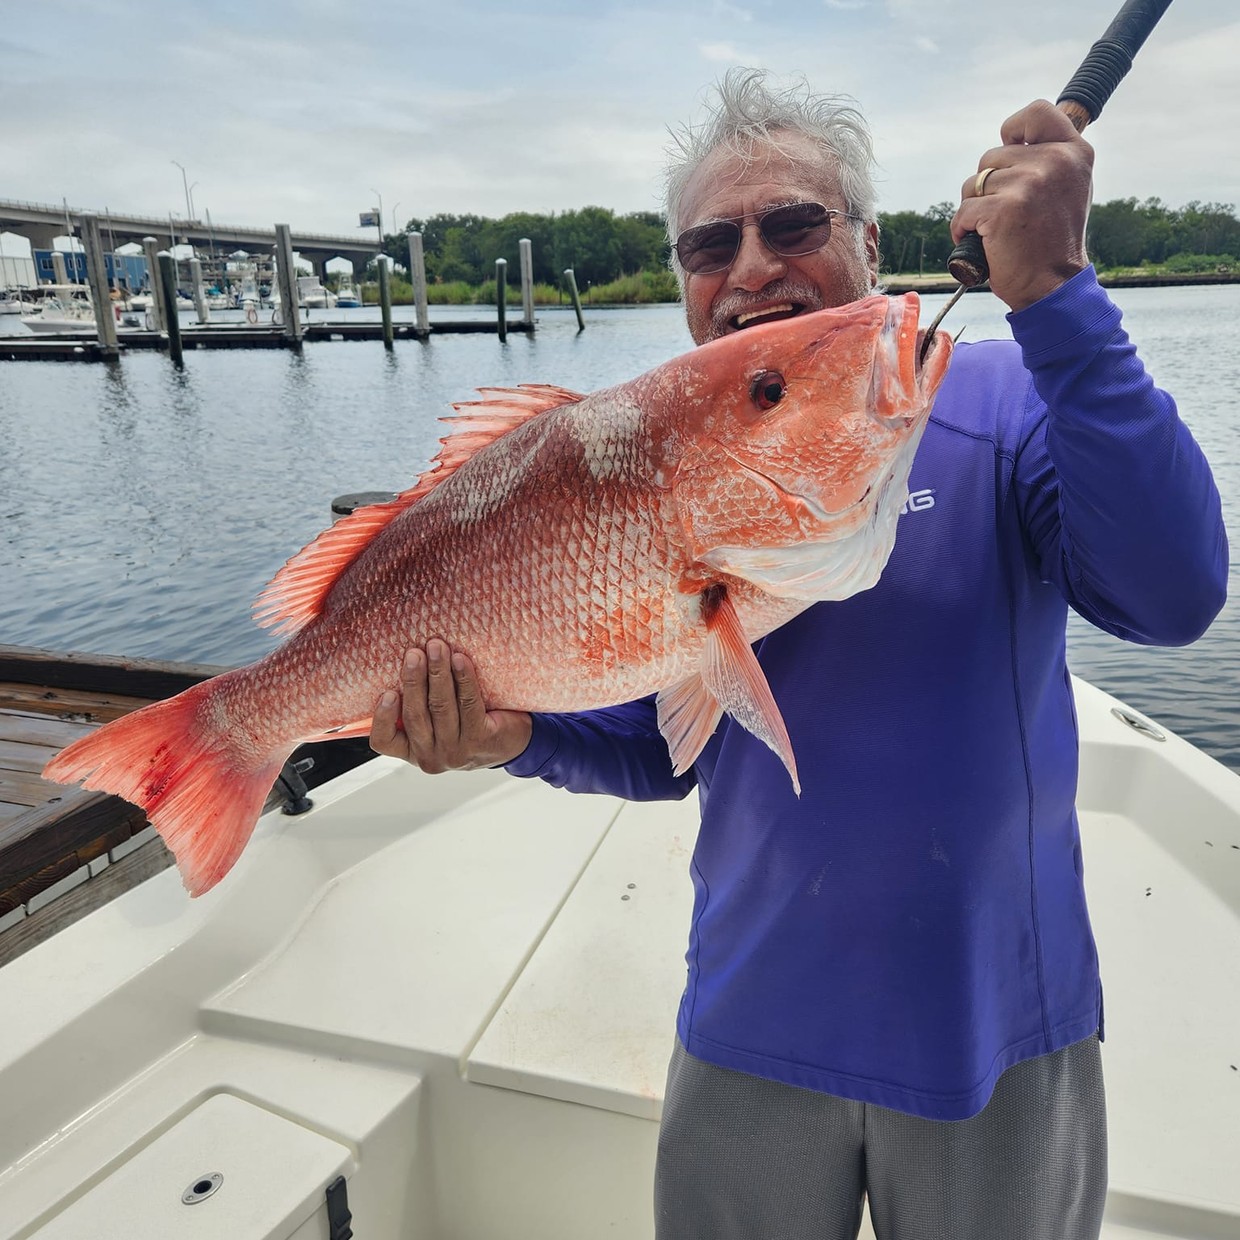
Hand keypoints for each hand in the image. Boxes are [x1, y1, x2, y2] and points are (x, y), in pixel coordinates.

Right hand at [370, 639, 532, 772]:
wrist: (509, 742)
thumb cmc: (464, 725)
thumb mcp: (433, 724)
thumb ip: (415, 704)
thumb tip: (402, 660)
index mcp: (411, 750)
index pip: (384, 741)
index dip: (382, 718)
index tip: (387, 692)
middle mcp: (430, 755)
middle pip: (416, 716)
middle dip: (414, 680)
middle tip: (414, 653)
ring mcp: (456, 751)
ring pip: (442, 707)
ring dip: (438, 673)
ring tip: (437, 647)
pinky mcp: (481, 739)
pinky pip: (469, 703)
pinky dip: (464, 679)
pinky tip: (460, 660)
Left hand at [952, 100, 1093, 311]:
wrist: (1053, 286)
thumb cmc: (1052, 241)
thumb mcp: (1068, 187)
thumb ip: (1049, 158)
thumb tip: (1016, 137)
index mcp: (1075, 152)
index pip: (1037, 112)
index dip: (1013, 129)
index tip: (1011, 148)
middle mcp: (1055, 161)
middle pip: (992, 155)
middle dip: (987, 185)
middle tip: (1006, 214)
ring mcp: (1029, 184)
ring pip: (973, 183)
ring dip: (973, 209)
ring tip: (996, 231)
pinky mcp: (1002, 209)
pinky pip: (963, 210)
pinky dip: (962, 230)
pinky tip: (981, 243)